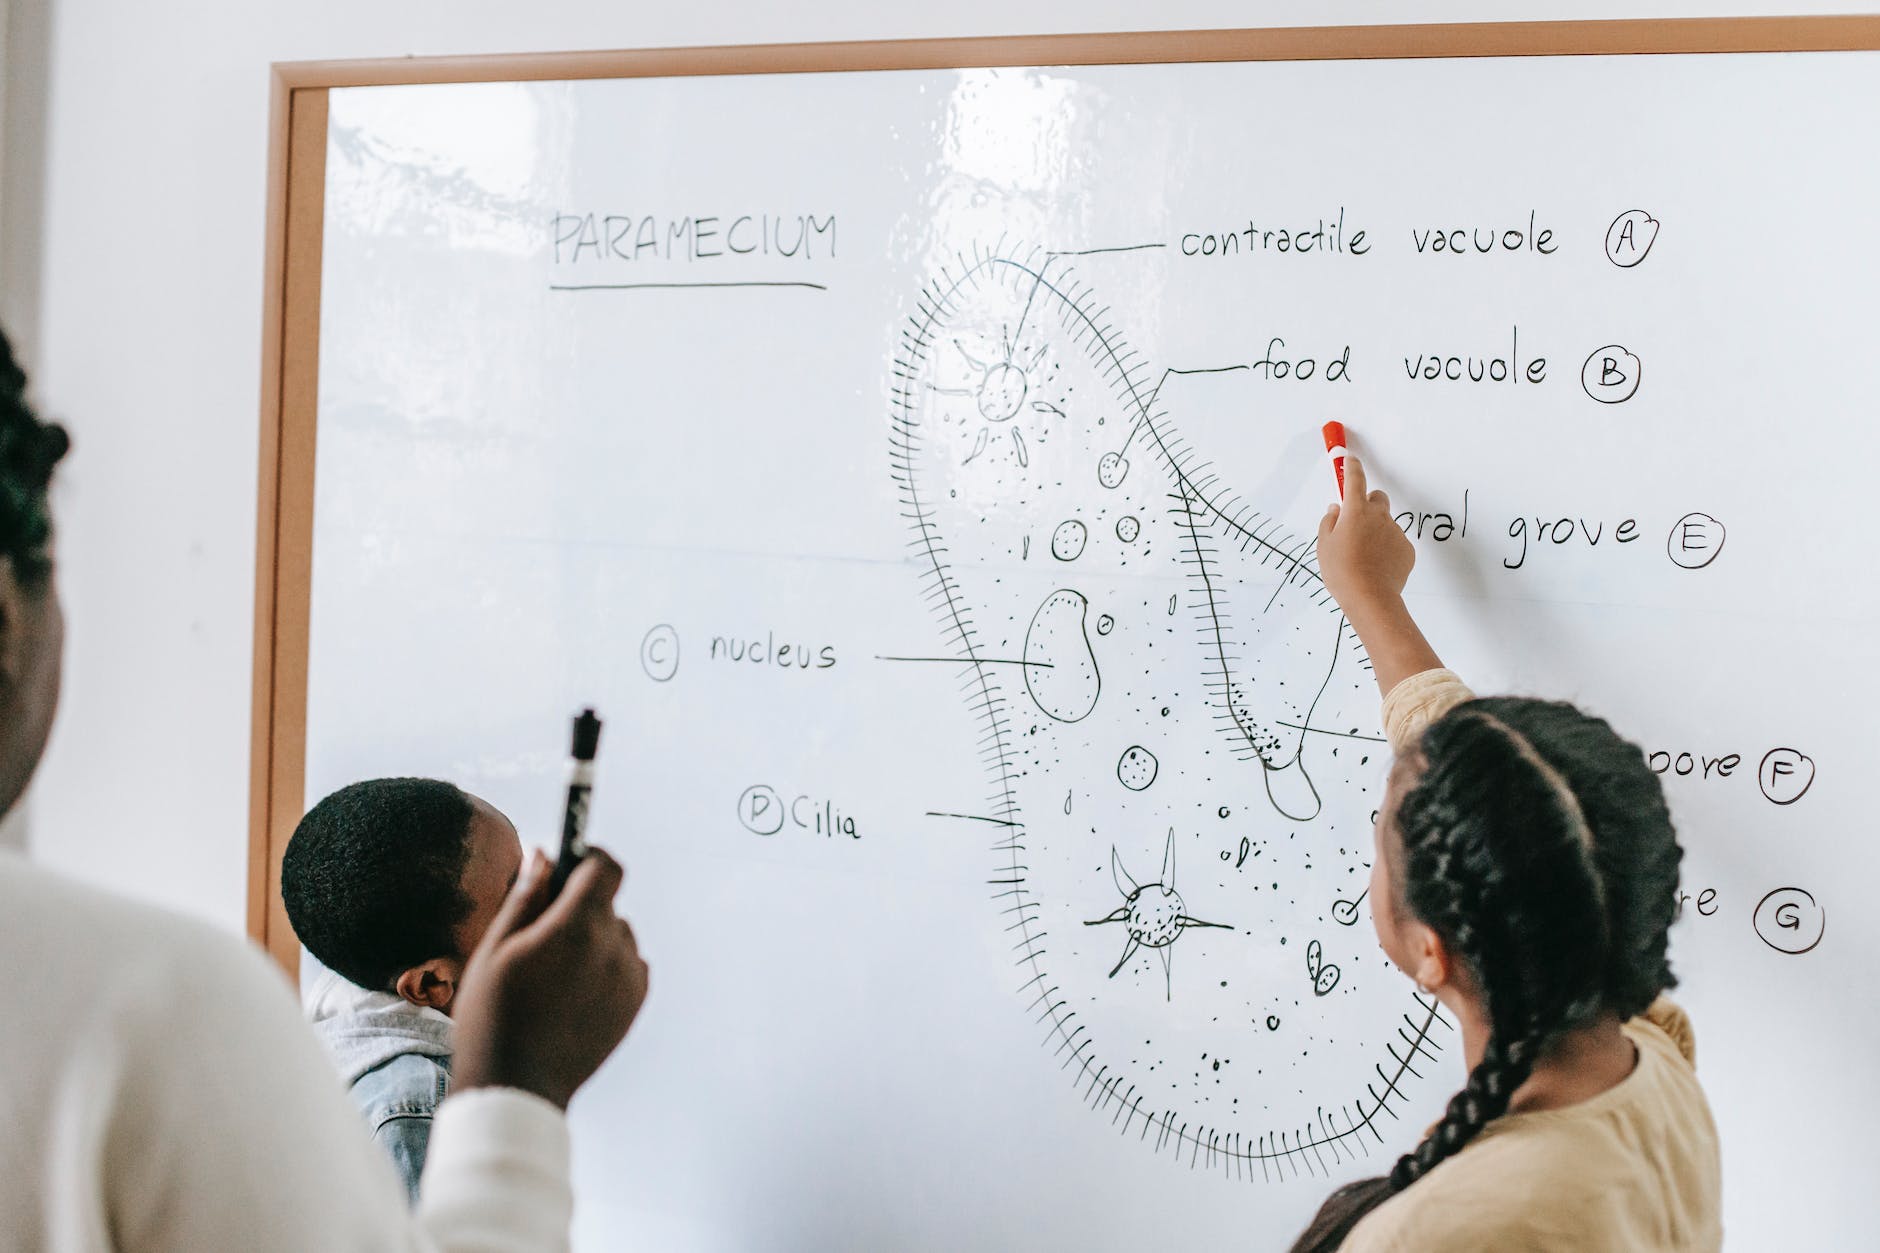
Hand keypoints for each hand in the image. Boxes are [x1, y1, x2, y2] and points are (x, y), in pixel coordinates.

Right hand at [452, 848, 649, 1109]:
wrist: (517, 1086)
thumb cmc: (493, 1015)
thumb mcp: (495, 948)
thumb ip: (526, 896)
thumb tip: (544, 854)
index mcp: (577, 927)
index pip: (605, 867)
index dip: (587, 857)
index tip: (568, 864)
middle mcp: (613, 947)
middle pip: (606, 903)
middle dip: (578, 906)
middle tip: (540, 934)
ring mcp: (629, 977)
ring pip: (616, 934)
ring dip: (592, 938)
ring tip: (552, 973)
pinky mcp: (635, 1002)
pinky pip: (626, 964)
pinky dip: (605, 966)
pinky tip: (570, 992)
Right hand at [1314, 452, 1442, 696]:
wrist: (1370, 598)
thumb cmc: (1341, 572)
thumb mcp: (1323, 546)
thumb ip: (1329, 522)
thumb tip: (1336, 510)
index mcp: (1355, 511)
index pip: (1355, 479)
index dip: (1351, 467)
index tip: (1349, 459)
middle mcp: (1379, 516)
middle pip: (1377, 498)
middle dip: (1368, 505)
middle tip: (1356, 524)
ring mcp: (1395, 532)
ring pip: (1385, 523)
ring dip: (1376, 531)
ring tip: (1364, 556)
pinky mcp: (1407, 549)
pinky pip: (1395, 542)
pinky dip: (1387, 549)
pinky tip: (1376, 566)